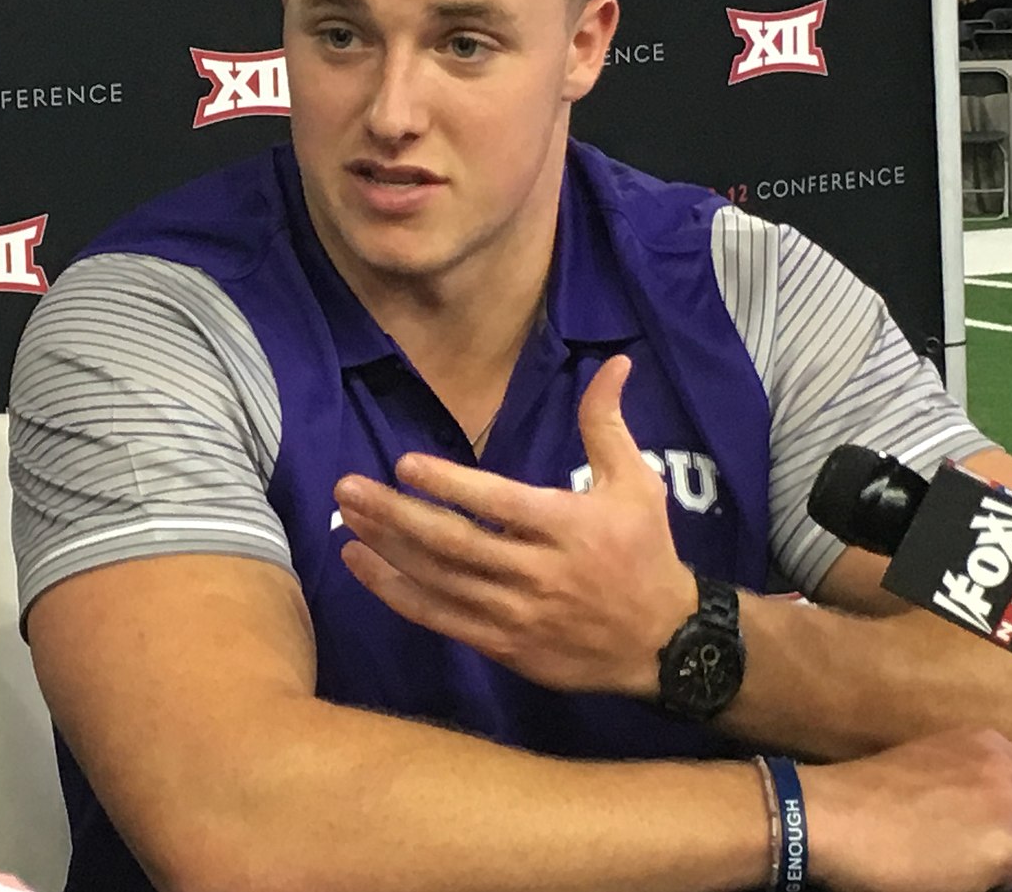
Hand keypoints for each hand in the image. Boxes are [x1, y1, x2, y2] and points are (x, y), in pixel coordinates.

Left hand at [334, 355, 695, 695]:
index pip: (497, 504)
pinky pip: (441, 620)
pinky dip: (398, 595)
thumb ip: (607, 423)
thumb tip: (615, 363)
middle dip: (396, 515)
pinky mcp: (504, 647)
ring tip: (347, 522)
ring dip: (387, 551)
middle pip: (455, 544)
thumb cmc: (644, 551)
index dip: (449, 484)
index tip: (405, 464)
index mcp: (566, 527)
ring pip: (439, 582)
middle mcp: (536, 572)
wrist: (664, 644)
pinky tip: (364, 569)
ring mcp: (516, 615)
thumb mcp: (637, 482)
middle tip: (349, 489)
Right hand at [804, 728, 1011, 891]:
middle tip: (964, 848)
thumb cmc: (868, 798)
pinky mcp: (1007, 846)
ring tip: (949, 860)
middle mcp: (1006, 767)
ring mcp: (1011, 804)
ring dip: (1001, 864)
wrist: (833, 816)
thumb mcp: (931, 769)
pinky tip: (948, 873)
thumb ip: (974, 783)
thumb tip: (995, 818)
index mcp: (987, 743)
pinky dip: (986, 884)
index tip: (997, 834)